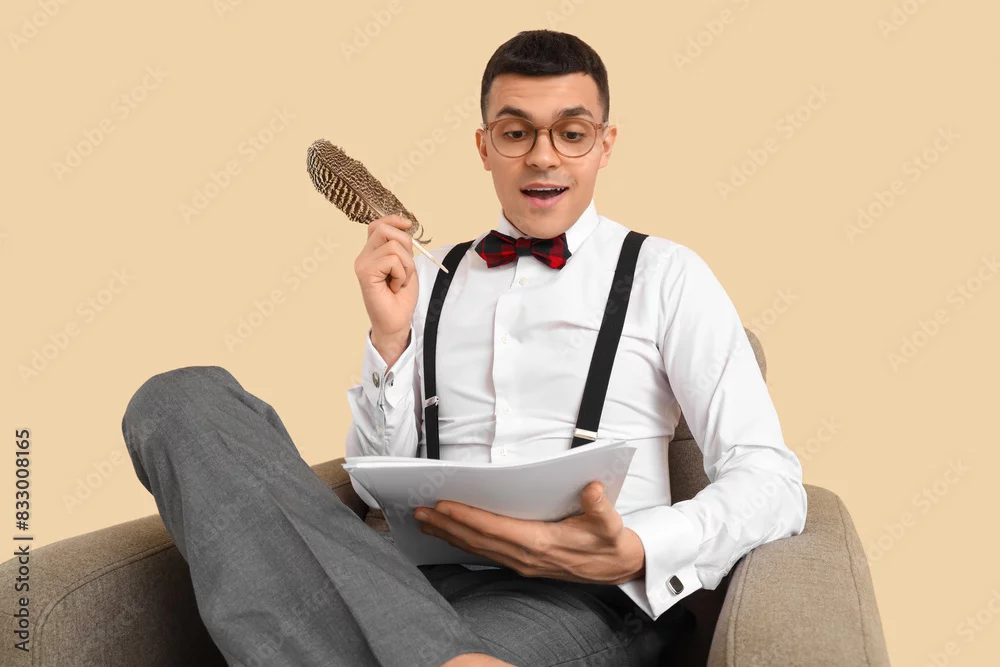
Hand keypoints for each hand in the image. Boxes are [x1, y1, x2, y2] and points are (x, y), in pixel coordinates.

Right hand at [354, 215, 418, 349]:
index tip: (409, 224)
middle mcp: (364, 256)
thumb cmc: (400, 296)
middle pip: (384, 229)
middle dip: (405, 244)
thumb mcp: (406, 265)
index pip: (377, 224)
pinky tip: (395, 287)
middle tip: (406, 267)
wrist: (396, 321)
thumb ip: (402, 246)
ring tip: (400, 280)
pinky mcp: (365, 273)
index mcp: (372, 252)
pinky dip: (401, 274)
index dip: (394, 220)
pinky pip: (392, 260)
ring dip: (406, 265)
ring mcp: (362, 264)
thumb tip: (405, 223)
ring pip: (393, 245)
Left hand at [413, 481, 644, 585]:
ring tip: (424, 522)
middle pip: (477, 540)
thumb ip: (600, 507)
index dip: (467, 517)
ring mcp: (522, 563)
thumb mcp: (611, 524)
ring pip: (477, 548)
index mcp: (541, 543)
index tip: (443, 505)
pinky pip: (486, 553)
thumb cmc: (610, 542)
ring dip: (449, 535)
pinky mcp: (522, 564)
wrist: (619, 568)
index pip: (495, 529)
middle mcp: (526, 557)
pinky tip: (450, 535)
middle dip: (446, 526)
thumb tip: (591, 489)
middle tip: (418, 512)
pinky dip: (464, 542)